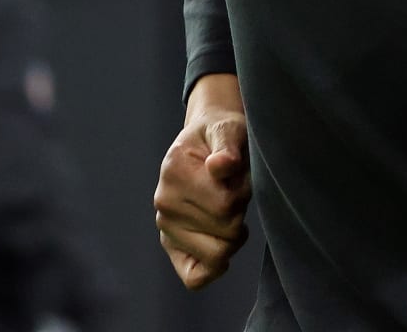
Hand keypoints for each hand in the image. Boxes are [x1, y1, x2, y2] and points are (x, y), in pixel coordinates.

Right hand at [154, 74, 249, 289]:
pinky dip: (213, 268)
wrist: (207, 137)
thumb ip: (228, 146)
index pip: (225, 206)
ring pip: (216, 257)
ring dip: (232, 235)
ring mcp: (165, 226)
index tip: (238, 176)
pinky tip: (222, 245)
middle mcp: (164, 203)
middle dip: (240, 213)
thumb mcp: (229, 129)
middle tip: (235, 191)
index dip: (243, 193)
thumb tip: (221, 166)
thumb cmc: (223, 135)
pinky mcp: (171, 245)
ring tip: (228, 210)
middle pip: (225, 232)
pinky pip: (194, 277)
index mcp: (175, 172)